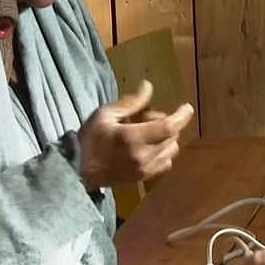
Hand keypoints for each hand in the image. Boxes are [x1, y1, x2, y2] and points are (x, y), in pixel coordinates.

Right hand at [79, 80, 194, 188]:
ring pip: (171, 151)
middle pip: (172, 138)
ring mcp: (144, 170)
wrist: (78, 170)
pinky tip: (149, 147)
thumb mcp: (104, 115)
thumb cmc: (89, 139)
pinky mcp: (143, 178)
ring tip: (148, 134)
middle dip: (168, 124)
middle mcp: (143, 156)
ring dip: (167, 139)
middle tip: (148, 118)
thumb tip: (148, 86)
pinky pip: (165, 164)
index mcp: (132, 138)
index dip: (181, 116)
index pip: (168, 127)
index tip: (186, 107)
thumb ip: (130, 103)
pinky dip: (164, 152)